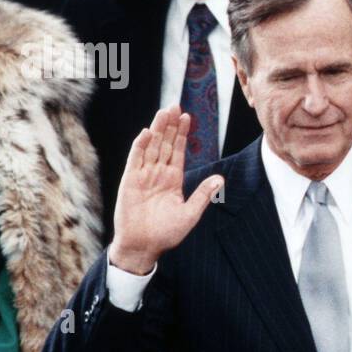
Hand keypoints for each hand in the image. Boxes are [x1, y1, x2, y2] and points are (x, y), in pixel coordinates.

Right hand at [110, 105, 223, 274]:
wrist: (143, 246)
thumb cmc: (166, 234)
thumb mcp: (190, 214)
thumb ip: (203, 195)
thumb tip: (221, 179)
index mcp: (173, 179)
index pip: (178, 151)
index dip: (182, 134)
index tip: (187, 116)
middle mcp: (158, 174)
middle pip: (165, 144)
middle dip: (170, 125)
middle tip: (175, 105)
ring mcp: (143, 176)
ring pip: (151, 147)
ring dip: (157, 130)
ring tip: (164, 112)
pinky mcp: (130, 181)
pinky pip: (135, 160)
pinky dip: (140, 146)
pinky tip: (146, 133)